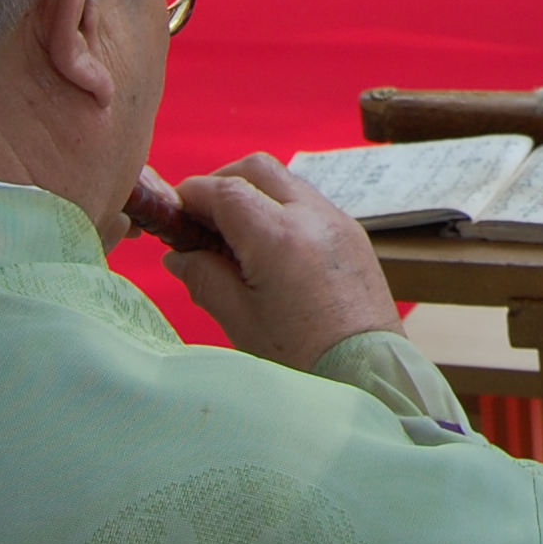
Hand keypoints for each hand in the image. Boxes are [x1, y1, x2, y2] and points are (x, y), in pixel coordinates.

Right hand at [164, 153, 401, 372]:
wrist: (367, 374)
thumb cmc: (301, 356)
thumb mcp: (239, 319)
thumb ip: (204, 278)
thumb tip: (178, 255)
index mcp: (279, 236)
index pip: (225, 190)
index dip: (192, 195)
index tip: (175, 212)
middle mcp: (312, 216)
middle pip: (257, 168)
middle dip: (222, 182)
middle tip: (201, 219)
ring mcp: (338, 221)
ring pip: (286, 181)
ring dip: (255, 194)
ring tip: (233, 238)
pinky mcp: (353, 234)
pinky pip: (310, 202)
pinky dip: (282, 209)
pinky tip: (268, 248)